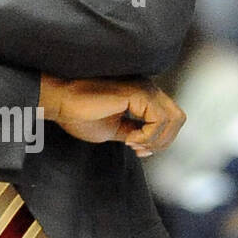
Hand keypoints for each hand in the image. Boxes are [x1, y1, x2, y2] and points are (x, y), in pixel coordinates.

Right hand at [39, 76, 184, 156]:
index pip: (169, 118)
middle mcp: (147, 88)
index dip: (159, 140)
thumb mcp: (114, 129)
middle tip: (137, 149)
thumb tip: (149, 144)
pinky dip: (148, 135)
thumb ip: (134, 132)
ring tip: (133, 144)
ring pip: (174, 119)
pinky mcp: (138, 93)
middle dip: (162, 141)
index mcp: (142, 95)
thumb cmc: (79, 114)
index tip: (135, 148)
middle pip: (177, 118)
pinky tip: (129, 139)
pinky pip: (159, 119)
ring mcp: (144, 88)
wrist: (60, 101)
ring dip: (156, 139)